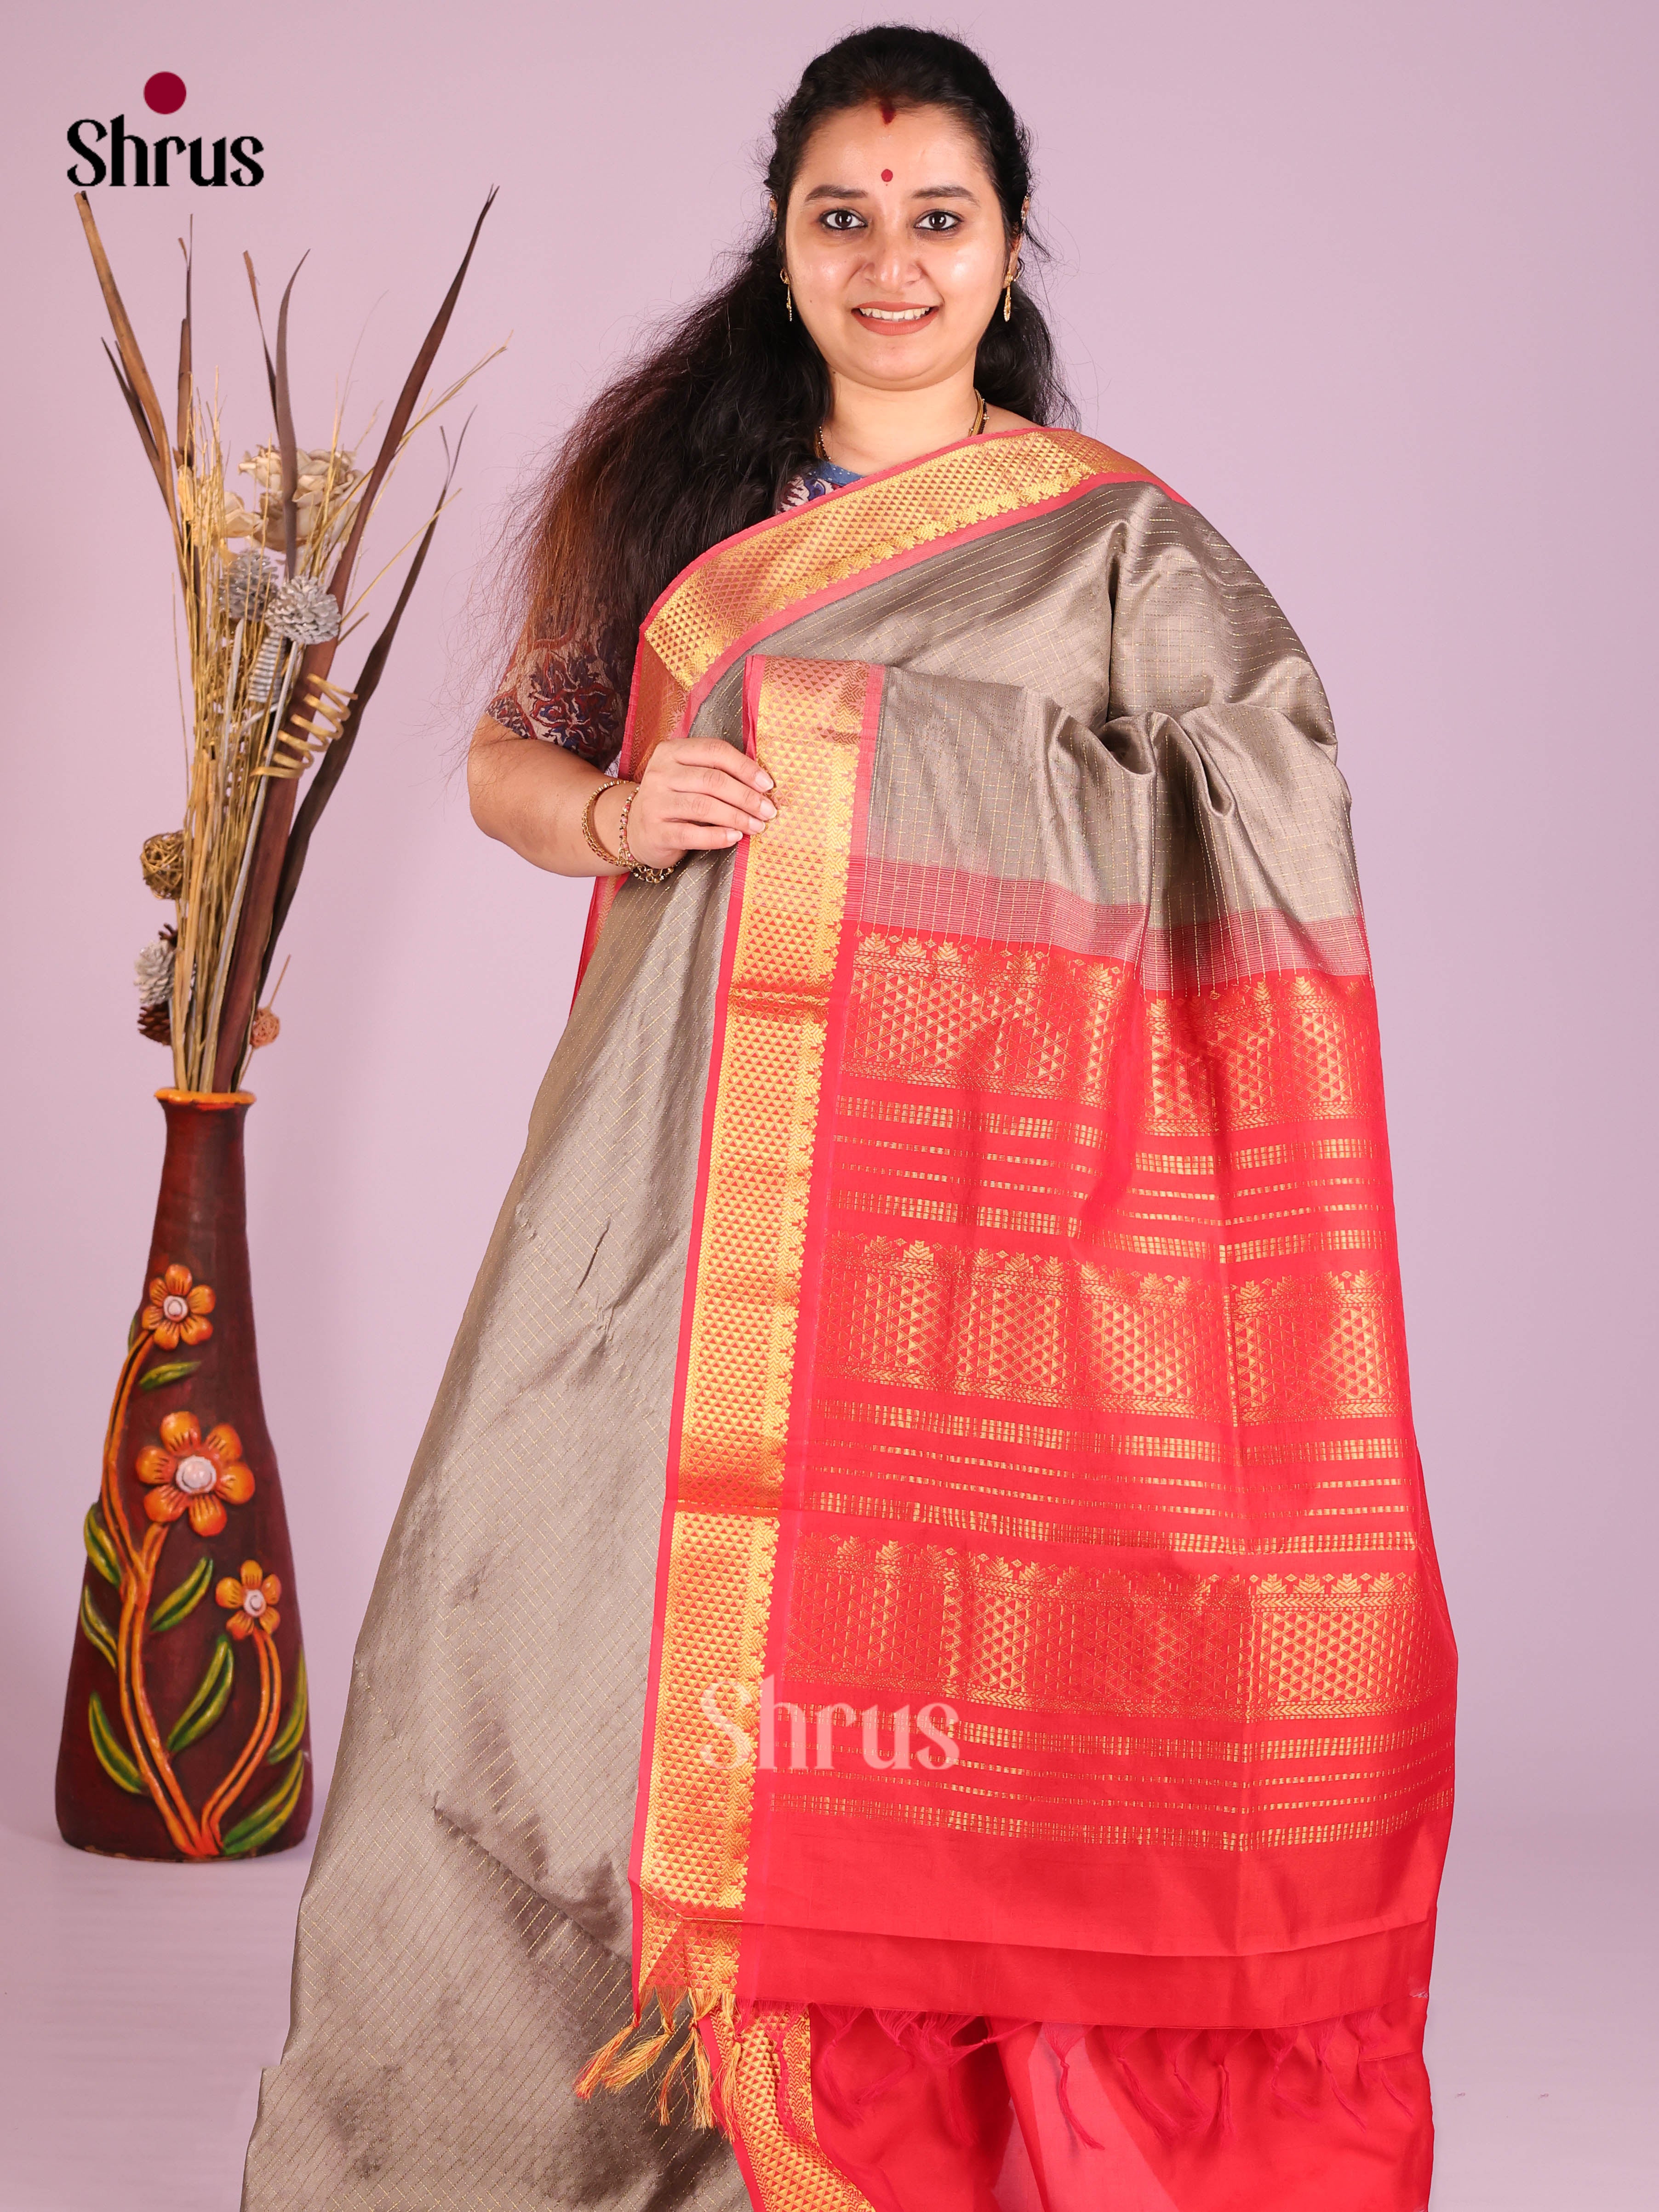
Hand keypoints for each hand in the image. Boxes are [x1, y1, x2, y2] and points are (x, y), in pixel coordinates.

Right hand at [612, 737, 776, 869]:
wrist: (634, 828)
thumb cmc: (674, 799)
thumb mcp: (689, 776)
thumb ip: (717, 771)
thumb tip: (762, 784)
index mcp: (672, 751)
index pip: (715, 751)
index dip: (745, 767)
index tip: (767, 785)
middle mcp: (660, 773)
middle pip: (713, 780)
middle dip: (746, 796)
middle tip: (768, 811)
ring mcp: (654, 802)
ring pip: (704, 806)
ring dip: (737, 817)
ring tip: (757, 826)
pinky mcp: (655, 831)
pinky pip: (692, 834)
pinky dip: (718, 836)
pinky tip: (735, 837)